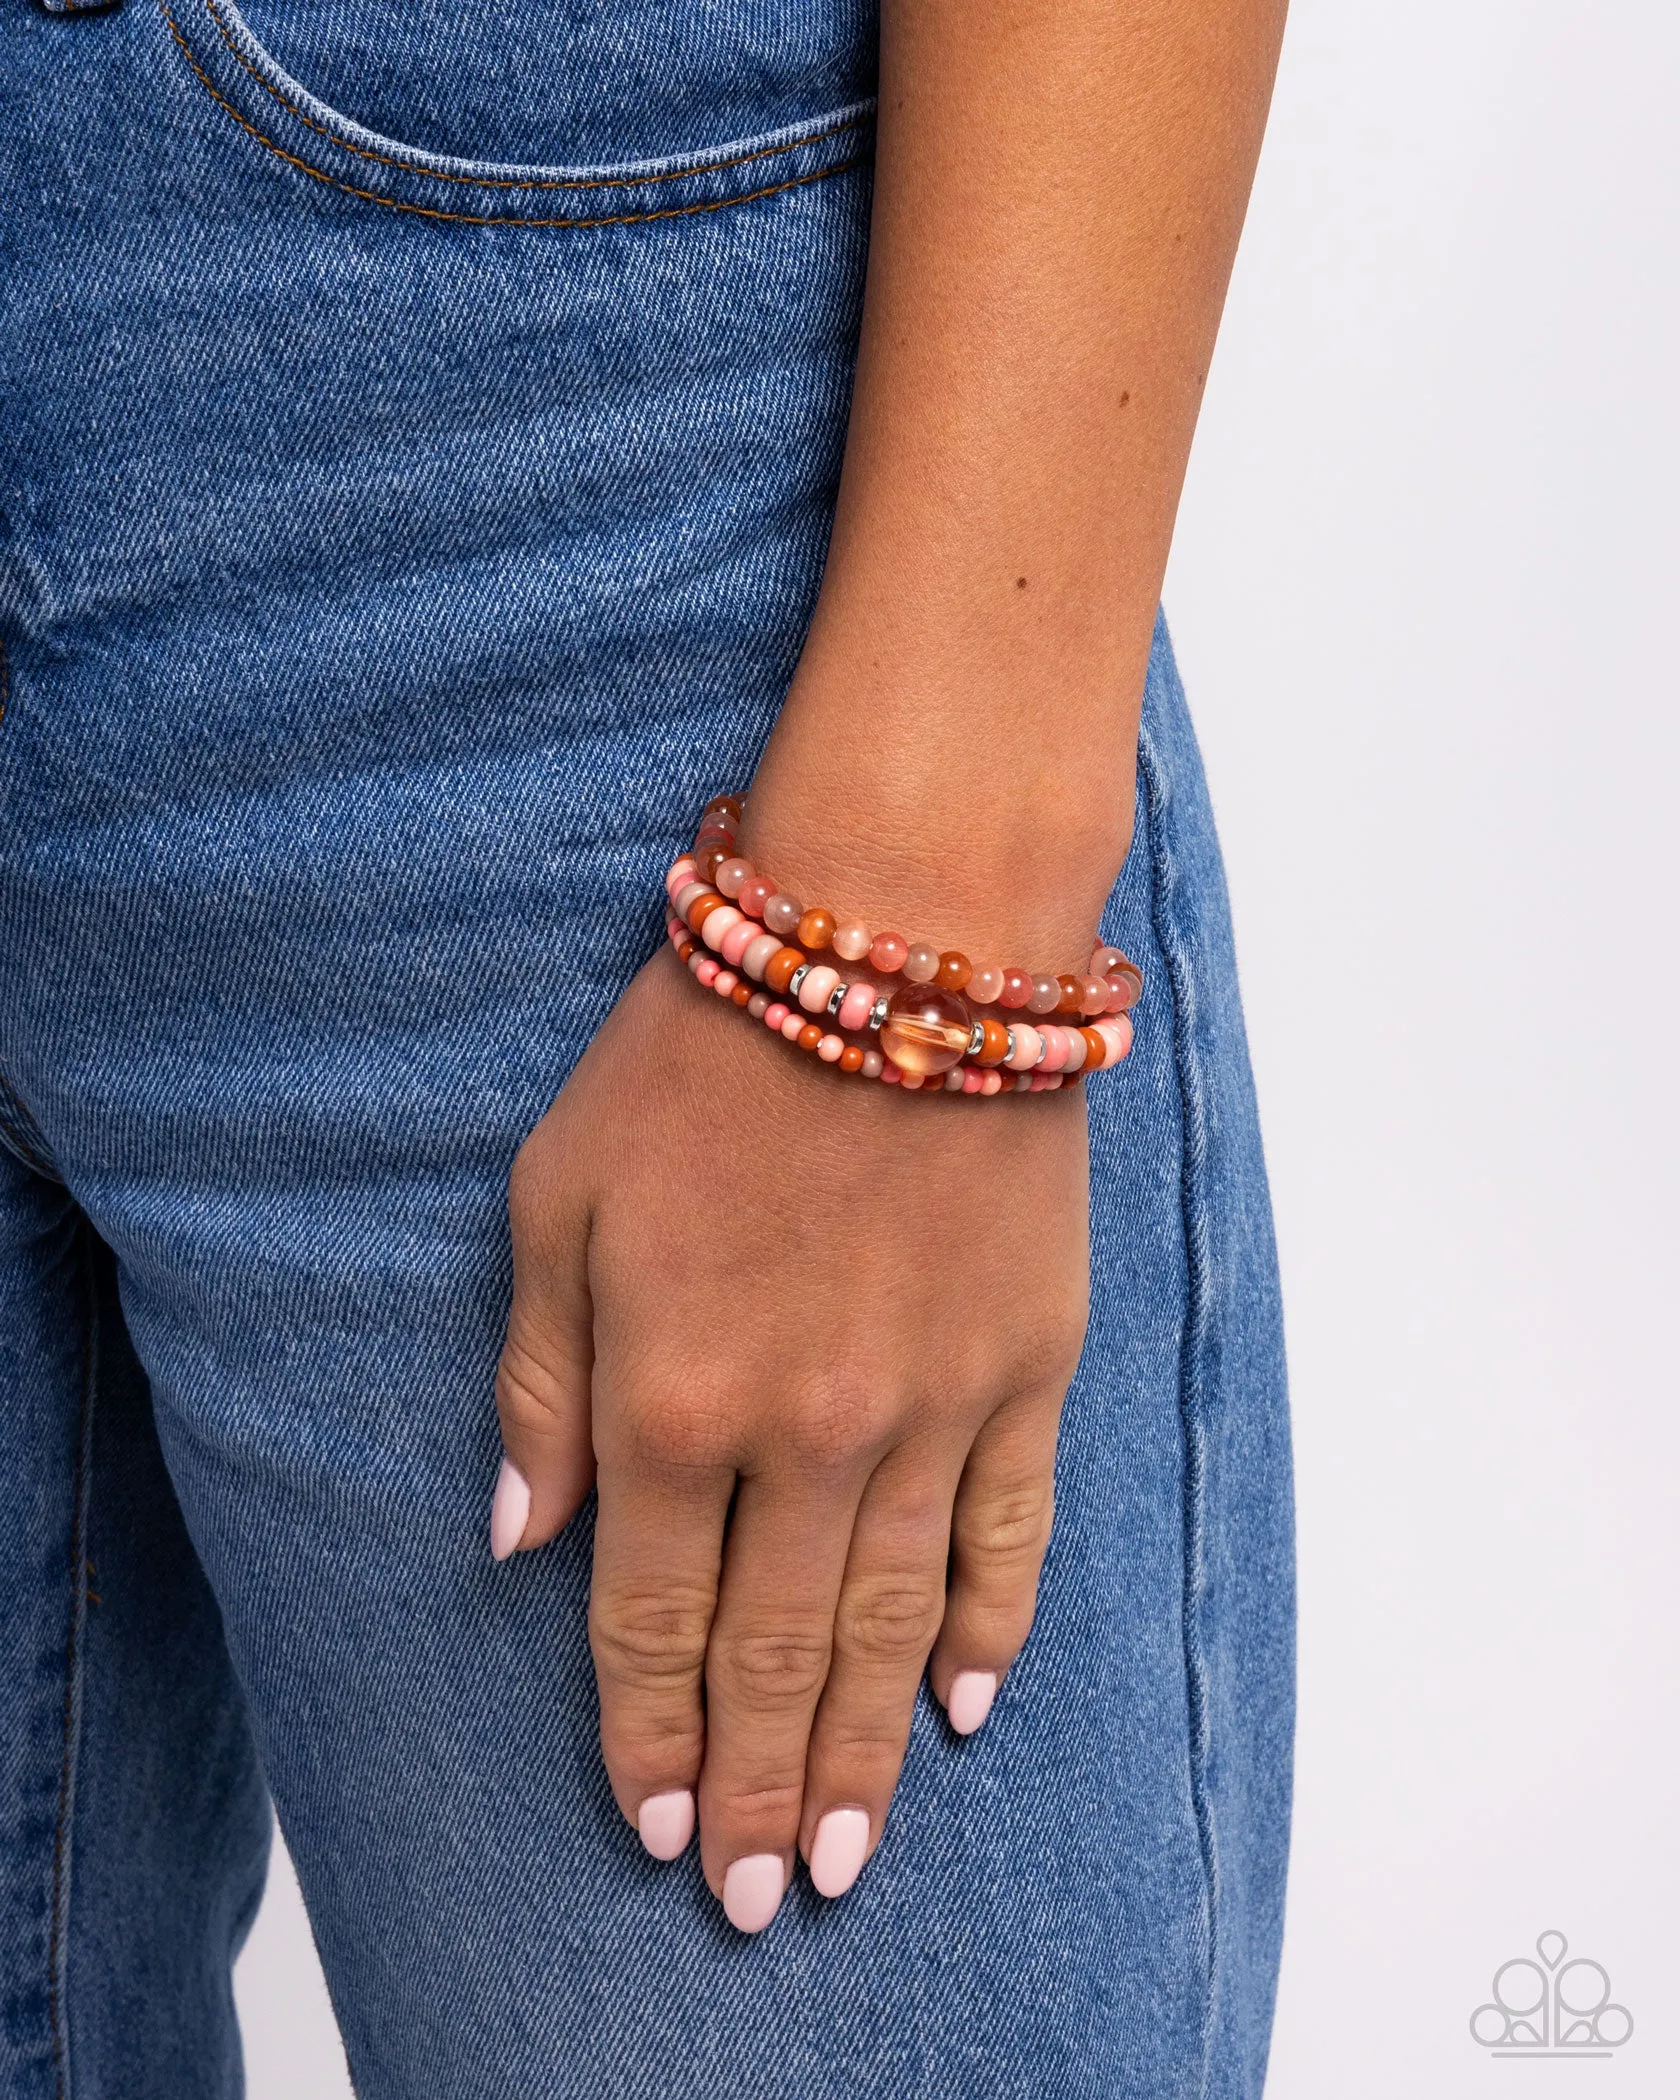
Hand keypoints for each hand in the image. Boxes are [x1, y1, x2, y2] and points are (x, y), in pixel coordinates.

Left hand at [492, 946, 1089, 1929]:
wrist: (903, 939)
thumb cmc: (705, 1050)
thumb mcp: (560, 1194)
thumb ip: (540, 1380)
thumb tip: (518, 1543)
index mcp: (671, 1396)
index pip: (645, 1619)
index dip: (642, 1736)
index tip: (651, 1826)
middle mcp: (805, 1434)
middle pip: (770, 1656)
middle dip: (754, 1790)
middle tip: (757, 1898)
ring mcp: (932, 1408)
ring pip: (892, 1630)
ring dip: (863, 1757)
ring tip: (847, 1859)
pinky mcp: (1028, 1367)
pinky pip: (1012, 1536)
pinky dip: (992, 1633)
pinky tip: (968, 1712)